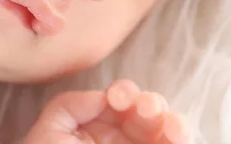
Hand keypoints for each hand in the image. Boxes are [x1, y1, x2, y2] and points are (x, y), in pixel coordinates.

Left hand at [23, 80, 189, 143]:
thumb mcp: (48, 134)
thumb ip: (71, 105)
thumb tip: (104, 97)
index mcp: (104, 125)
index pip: (125, 99)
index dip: (125, 92)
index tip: (115, 99)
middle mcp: (128, 139)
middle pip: (154, 113)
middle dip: (152, 105)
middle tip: (146, 109)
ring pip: (172, 134)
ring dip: (177, 126)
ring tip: (173, 130)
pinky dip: (182, 142)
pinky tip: (175, 140)